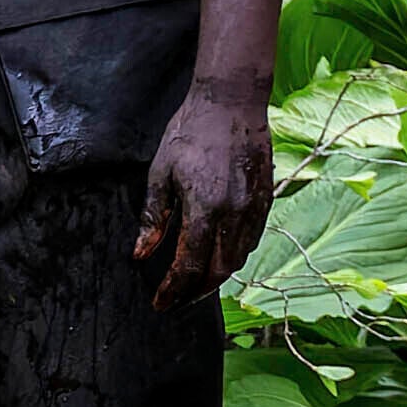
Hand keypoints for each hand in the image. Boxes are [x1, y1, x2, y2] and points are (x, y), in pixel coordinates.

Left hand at [134, 79, 275, 307]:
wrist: (231, 103)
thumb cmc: (190, 133)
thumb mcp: (160, 175)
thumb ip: (153, 219)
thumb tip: (140, 254)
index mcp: (205, 209)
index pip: (189, 266)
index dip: (173, 290)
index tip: (159, 303)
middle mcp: (234, 214)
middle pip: (217, 271)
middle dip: (195, 292)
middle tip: (175, 300)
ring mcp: (255, 208)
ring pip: (237, 259)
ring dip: (215, 277)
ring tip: (193, 283)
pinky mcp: (266, 199)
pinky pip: (251, 240)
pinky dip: (233, 256)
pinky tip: (217, 256)